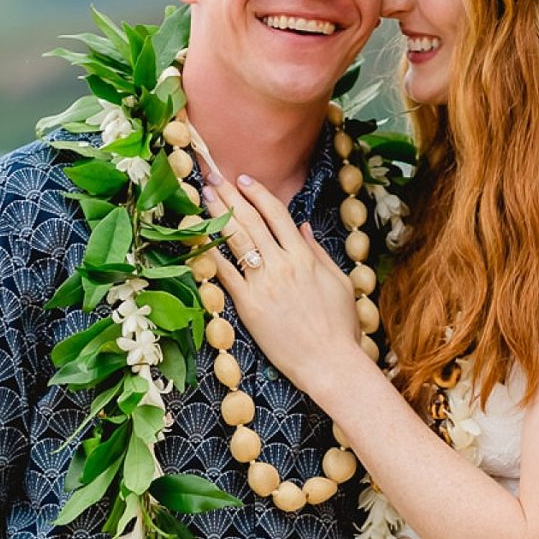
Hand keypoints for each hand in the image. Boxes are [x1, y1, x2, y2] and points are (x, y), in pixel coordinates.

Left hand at [207, 171, 364, 401]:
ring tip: (203, 195)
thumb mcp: (338, 282)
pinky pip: (225, 274)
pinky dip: (211, 254)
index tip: (243, 179)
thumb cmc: (340, 327)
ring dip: (217, 214)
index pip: (276, 214)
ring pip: (236, 240)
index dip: (258, 193)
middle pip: (251, 220)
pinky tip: (198, 238)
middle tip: (212, 175)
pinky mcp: (248, 306)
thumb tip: (302, 227)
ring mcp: (263, 285)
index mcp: (304, 257)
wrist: (330, 363)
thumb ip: (318, 252)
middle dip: (230, 194)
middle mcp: (282, 265)